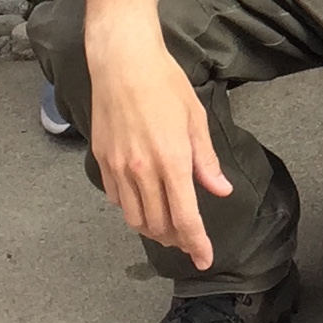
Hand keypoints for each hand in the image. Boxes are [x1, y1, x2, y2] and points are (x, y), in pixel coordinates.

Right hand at [84, 12, 232, 269]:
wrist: (122, 61)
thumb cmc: (164, 83)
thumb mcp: (195, 118)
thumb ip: (206, 161)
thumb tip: (221, 190)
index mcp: (172, 160)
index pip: (186, 218)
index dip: (197, 245)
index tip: (204, 260)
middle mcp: (143, 170)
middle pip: (159, 225)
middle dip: (177, 240)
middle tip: (189, 240)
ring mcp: (118, 167)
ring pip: (135, 218)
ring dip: (154, 229)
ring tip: (168, 227)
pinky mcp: (102, 160)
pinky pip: (118, 199)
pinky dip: (133, 209)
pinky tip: (144, 201)